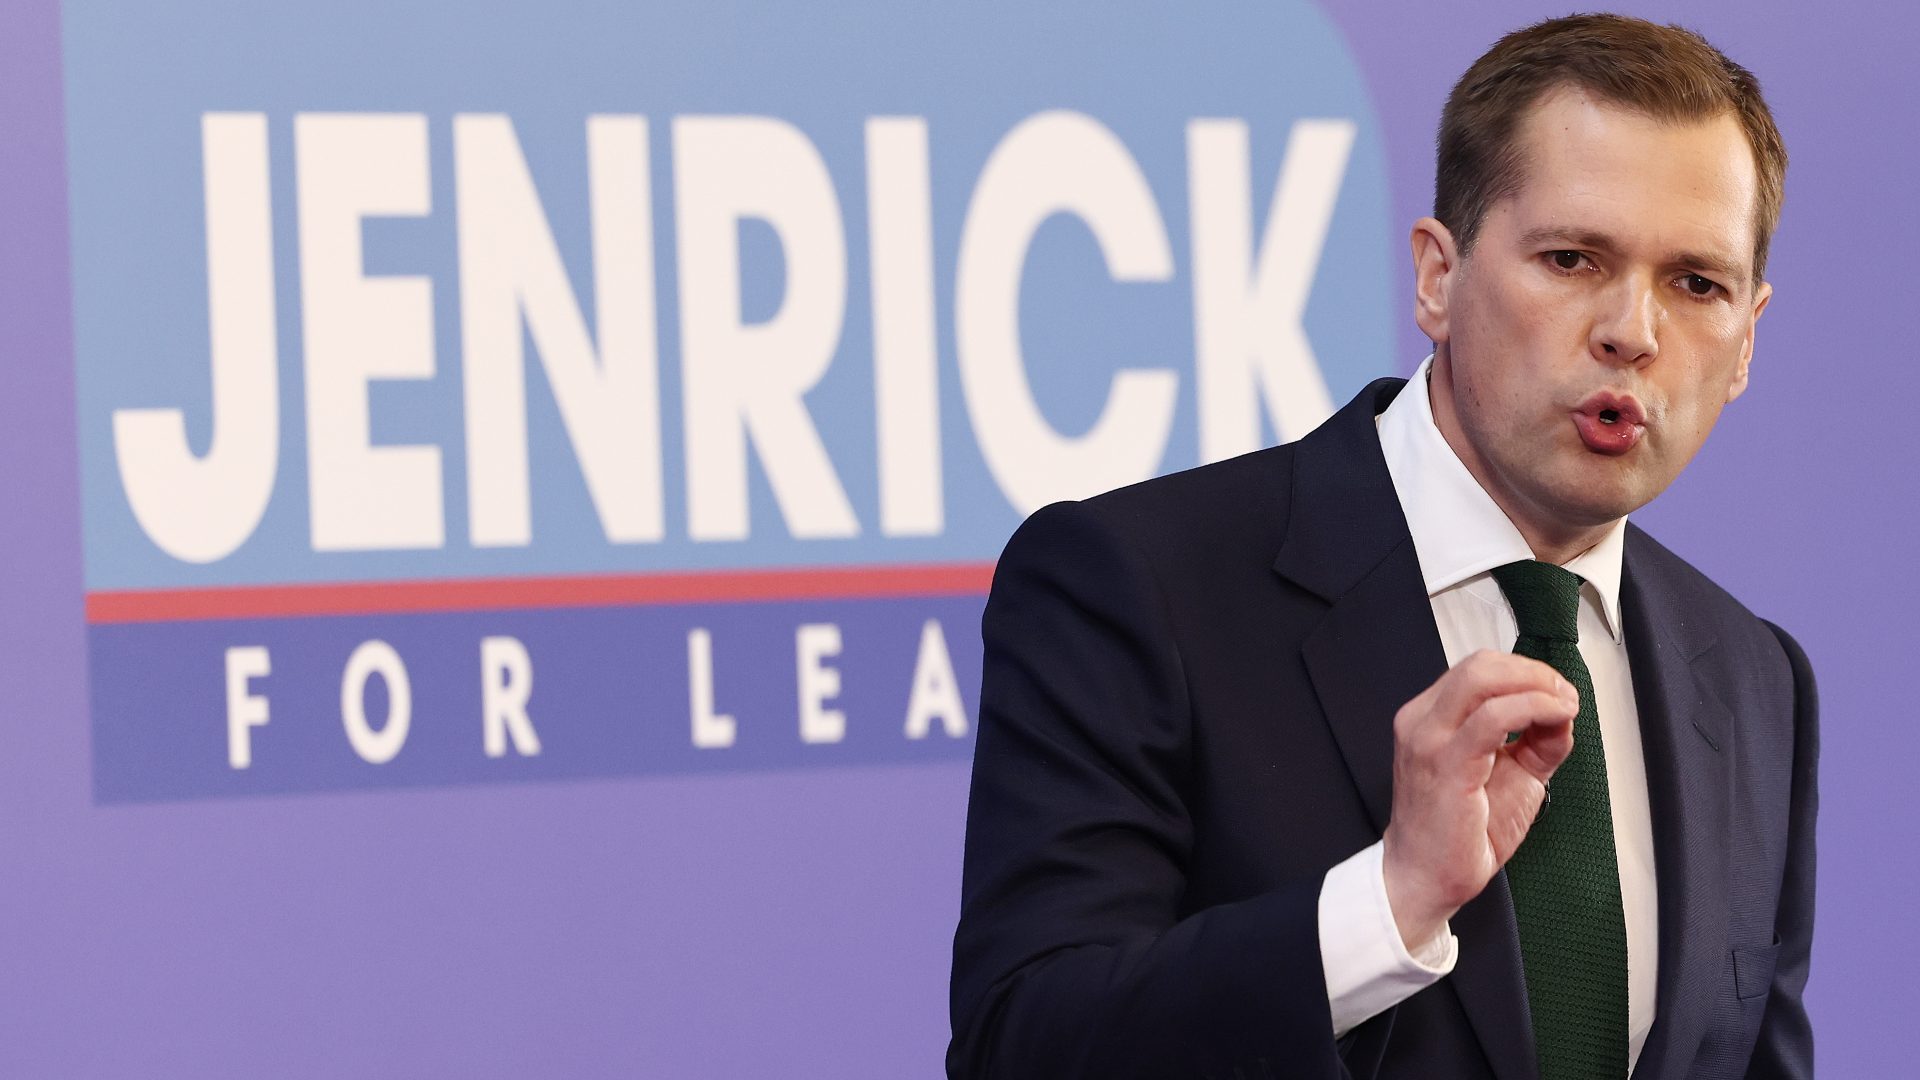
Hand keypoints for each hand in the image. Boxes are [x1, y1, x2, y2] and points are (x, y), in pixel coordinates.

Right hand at [1380, 650, 1577, 950]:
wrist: (1424, 878)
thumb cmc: (1457, 833)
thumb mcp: (1510, 776)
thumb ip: (1536, 743)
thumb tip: (1563, 716)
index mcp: (1431, 718)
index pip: (1479, 670)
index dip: (1526, 672)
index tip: (1558, 692)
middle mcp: (1423, 720)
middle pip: (1480, 664)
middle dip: (1534, 671)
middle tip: (1564, 694)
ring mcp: (1430, 738)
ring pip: (1483, 678)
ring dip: (1536, 685)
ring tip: (1564, 704)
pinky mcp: (1447, 762)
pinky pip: (1494, 716)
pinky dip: (1532, 707)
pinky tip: (1554, 717)